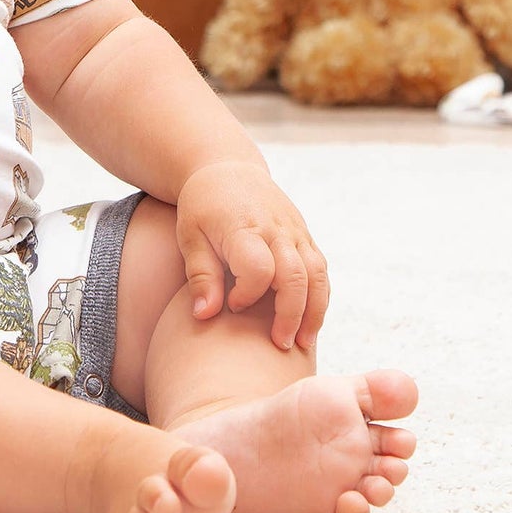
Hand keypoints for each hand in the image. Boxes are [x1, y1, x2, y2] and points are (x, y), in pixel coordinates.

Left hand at [174, 163, 329, 350]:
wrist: (226, 168)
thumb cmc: (203, 207)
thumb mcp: (190, 236)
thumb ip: (200, 275)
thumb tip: (204, 315)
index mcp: (243, 226)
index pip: (258, 268)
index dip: (248, 294)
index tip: (231, 305)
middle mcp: (275, 228)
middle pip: (296, 275)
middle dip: (291, 314)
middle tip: (280, 344)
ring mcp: (295, 230)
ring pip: (317, 274)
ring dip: (314, 311)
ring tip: (301, 342)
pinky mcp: (304, 234)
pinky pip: (320, 268)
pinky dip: (320, 296)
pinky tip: (308, 321)